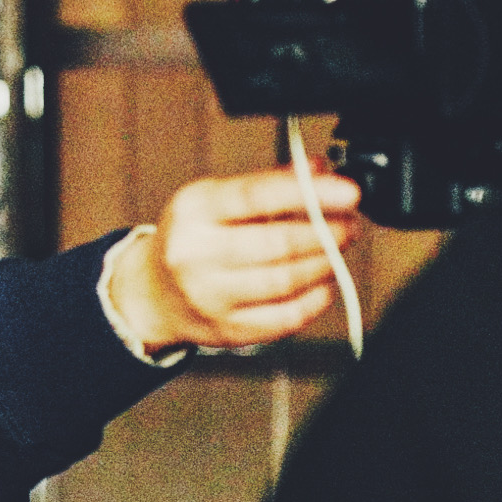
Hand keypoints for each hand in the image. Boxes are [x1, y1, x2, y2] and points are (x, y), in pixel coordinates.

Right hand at [112, 168, 362, 352]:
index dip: (311, 194)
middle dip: (326, 232)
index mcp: (193, 211)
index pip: (257, 196)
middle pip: (277, 243)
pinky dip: (314, 300)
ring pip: (285, 281)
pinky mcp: (226, 331)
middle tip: (350, 223)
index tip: (348, 191)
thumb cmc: (190, 239)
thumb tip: (319, 170)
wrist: (152, 293)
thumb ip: (267, 184)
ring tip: (338, 250)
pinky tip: (322, 284)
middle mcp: (195, 254)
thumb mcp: (214, 200)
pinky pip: (285, 318)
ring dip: (324, 264)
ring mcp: (209, 297)